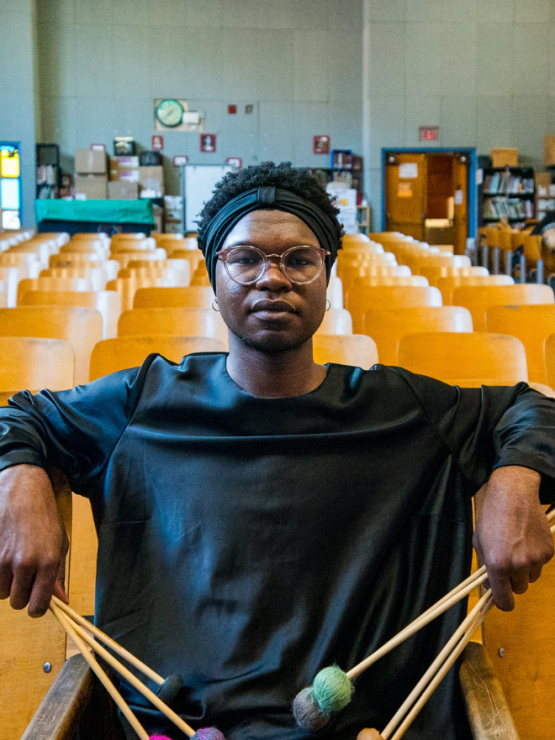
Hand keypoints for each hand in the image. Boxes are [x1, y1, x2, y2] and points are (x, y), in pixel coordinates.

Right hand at [0, 465, 67, 616]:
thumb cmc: (45, 518)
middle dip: (22, 594)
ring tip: (15, 563)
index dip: (38, 608)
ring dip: (8, 584)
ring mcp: (4, 560)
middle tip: (27, 576)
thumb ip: (59, 575)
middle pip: (18, 603)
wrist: (23, 493)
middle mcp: (25, 564)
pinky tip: (5, 558)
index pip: (38, 606)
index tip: (37, 603)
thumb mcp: (60, 544)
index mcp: (49, 562)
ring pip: (2, 593)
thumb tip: (62, 600)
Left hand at [473, 466, 553, 610]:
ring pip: (530, 578)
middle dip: (512, 581)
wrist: (513, 494)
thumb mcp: (480, 542)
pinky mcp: (548, 551)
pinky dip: (534, 558)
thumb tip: (488, 590)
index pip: (504, 601)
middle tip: (506, 563)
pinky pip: (541, 565)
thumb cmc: (492, 516)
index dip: (501, 601)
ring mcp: (536, 558)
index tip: (500, 597)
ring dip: (524, 570)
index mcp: (498, 565)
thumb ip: (484, 569)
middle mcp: (518, 565)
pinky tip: (526, 540)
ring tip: (516, 548)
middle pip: (518, 589)